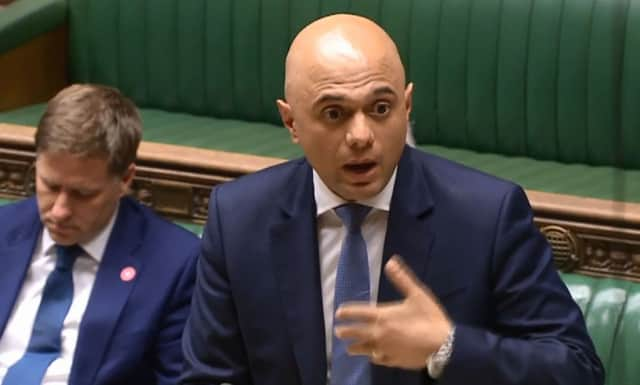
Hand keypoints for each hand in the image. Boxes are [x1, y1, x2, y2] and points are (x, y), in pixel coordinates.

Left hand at [334, 255, 451, 368]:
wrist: (444, 346)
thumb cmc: (429, 318)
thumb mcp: (417, 294)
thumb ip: (402, 279)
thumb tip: (390, 262)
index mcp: (382, 316)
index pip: (356, 313)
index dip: (345, 313)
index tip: (338, 313)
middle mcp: (378, 334)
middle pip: (354, 333)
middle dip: (344, 332)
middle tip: (338, 331)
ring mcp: (384, 349)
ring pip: (362, 350)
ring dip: (354, 347)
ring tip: (350, 347)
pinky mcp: (392, 361)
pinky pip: (376, 360)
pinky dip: (373, 357)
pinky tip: (373, 356)